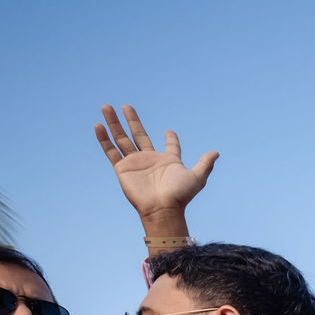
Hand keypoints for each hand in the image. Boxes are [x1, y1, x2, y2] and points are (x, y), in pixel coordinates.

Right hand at [94, 105, 217, 227]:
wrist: (162, 208)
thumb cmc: (180, 195)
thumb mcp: (197, 178)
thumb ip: (204, 164)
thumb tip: (216, 153)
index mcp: (168, 161)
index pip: (170, 146)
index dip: (171, 139)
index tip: (169, 132)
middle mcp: (150, 160)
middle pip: (139, 135)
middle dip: (132, 120)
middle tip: (127, 106)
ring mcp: (135, 163)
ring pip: (121, 138)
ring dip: (114, 123)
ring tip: (107, 106)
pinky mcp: (122, 168)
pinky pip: (110, 150)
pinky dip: (103, 138)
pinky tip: (98, 124)